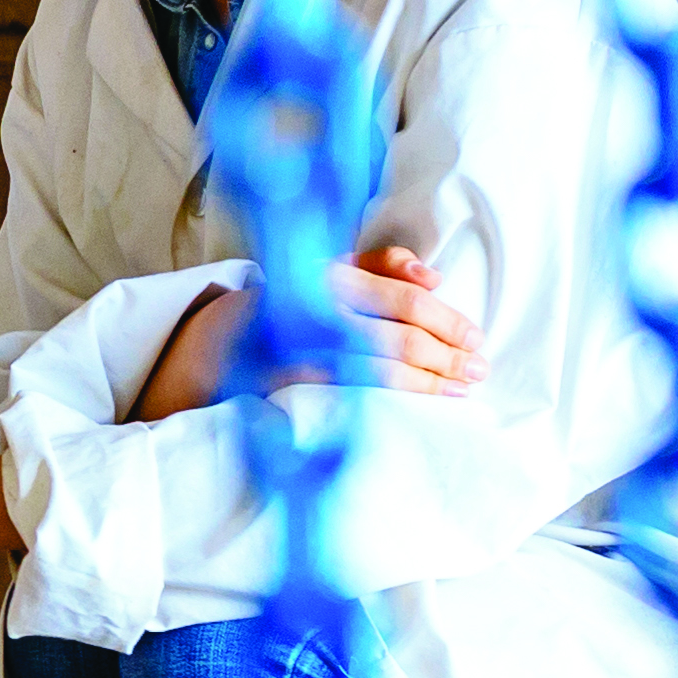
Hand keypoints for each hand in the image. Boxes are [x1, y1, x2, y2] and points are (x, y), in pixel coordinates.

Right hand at [130, 242, 485, 421]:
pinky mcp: (283, 387)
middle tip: (478, 370)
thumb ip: (371, 267)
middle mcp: (309, 310)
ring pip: (377, 367)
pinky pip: (347, 395)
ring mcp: (294, 351)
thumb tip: (431, 274)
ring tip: (460, 391)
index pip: (398, 295)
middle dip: (445, 354)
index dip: (444, 319)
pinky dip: (390, 402)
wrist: (199, 354)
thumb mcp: (316, 276)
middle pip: (395, 334)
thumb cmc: (274, 313)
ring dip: (428, 382)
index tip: (474, 337)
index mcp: (321, 276)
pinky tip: (418, 410)